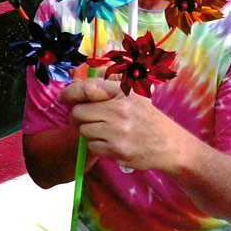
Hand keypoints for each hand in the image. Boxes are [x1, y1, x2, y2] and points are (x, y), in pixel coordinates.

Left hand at [58, 78, 179, 170]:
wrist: (168, 144)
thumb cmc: (147, 117)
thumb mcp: (133, 95)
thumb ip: (109, 87)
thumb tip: (81, 79)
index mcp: (122, 93)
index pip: (87, 88)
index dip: (70, 92)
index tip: (62, 97)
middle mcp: (119, 110)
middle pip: (78, 112)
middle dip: (76, 115)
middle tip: (82, 117)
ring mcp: (117, 132)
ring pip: (83, 130)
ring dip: (87, 131)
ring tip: (101, 129)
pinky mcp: (117, 150)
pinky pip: (92, 146)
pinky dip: (96, 145)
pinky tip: (109, 141)